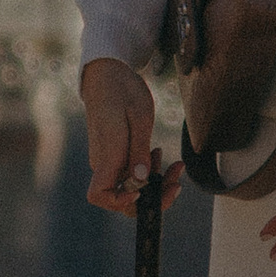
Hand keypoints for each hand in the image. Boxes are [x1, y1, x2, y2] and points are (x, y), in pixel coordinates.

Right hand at [79, 59, 183, 213]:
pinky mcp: (114, 155)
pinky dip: (148, 171)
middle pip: (122, 197)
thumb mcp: (139, 117)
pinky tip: (159, 156)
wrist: (108, 74)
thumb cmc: (122, 91)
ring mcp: (108, 160)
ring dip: (155, 183)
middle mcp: (103, 162)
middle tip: (177, 182)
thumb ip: (139, 150)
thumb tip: (142, 180)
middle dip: (152, 196)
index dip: (120, 202)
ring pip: (130, 186)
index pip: (99, 195)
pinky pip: (130, 173)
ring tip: (174, 166)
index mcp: (107, 153)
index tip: (143, 192)